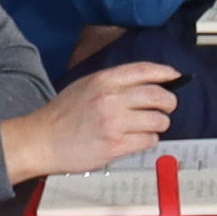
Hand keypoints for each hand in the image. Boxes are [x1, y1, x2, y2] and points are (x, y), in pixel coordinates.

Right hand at [4, 60, 184, 176]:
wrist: (41, 140)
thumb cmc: (61, 115)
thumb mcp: (85, 86)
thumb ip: (113, 84)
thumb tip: (145, 85)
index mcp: (103, 80)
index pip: (144, 70)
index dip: (165, 73)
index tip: (175, 76)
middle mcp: (111, 98)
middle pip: (158, 95)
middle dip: (169, 103)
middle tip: (166, 108)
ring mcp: (114, 123)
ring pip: (158, 120)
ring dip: (159, 125)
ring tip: (149, 127)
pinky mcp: (115, 145)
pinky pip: (148, 141)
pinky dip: (148, 141)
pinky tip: (138, 140)